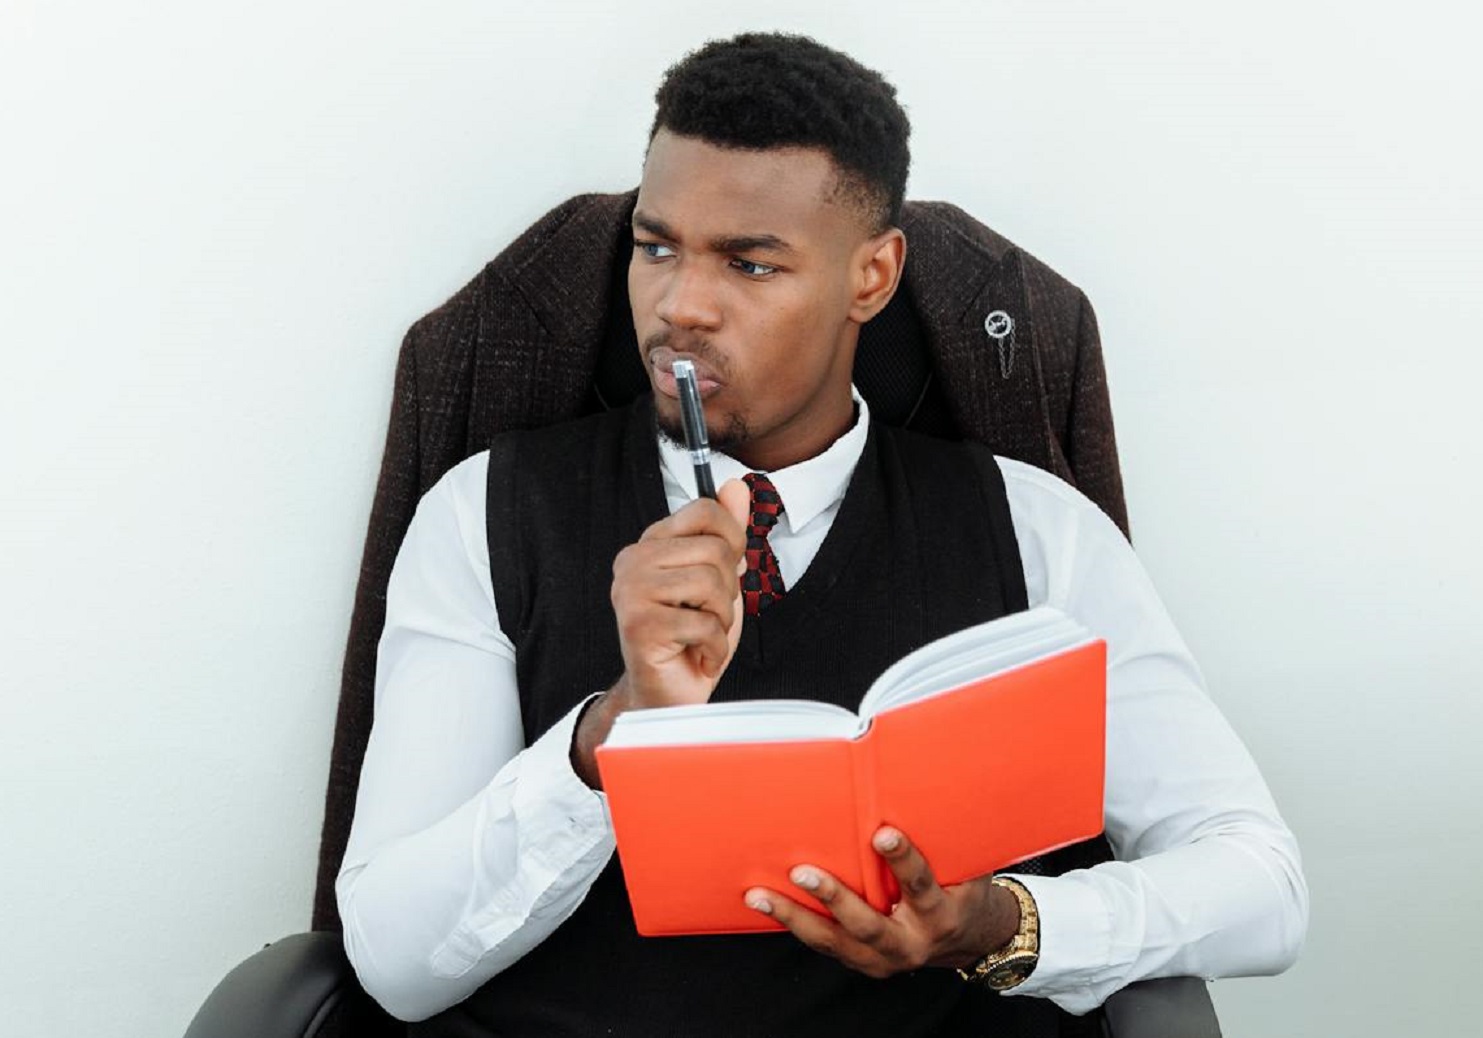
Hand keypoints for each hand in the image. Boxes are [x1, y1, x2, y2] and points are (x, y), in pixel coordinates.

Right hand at [572, 479, 748, 786]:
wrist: (668, 697)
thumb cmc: (691, 639)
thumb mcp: (719, 580)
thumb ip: (726, 534)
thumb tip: (736, 486)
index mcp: (651, 544)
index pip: (705, 511)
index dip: (732, 541)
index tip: (726, 572)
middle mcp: (633, 561)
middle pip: (714, 549)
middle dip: (728, 590)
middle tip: (708, 616)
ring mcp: (631, 591)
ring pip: (711, 584)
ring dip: (721, 620)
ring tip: (702, 636)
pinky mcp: (638, 624)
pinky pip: (704, 623)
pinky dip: (714, 647)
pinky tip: (697, 656)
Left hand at [744, 827, 1020, 978]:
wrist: (969, 938)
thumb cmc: (962, 887)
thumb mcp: (966, 865)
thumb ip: (944, 838)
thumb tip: (926, 779)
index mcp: (941, 915)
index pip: (922, 886)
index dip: (904, 861)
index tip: (884, 834)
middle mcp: (911, 943)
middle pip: (868, 925)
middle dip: (834, 898)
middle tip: (802, 872)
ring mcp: (883, 959)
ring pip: (834, 942)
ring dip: (794, 917)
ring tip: (759, 896)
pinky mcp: (863, 963)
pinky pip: (824, 945)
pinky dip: (795, 924)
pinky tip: (765, 904)